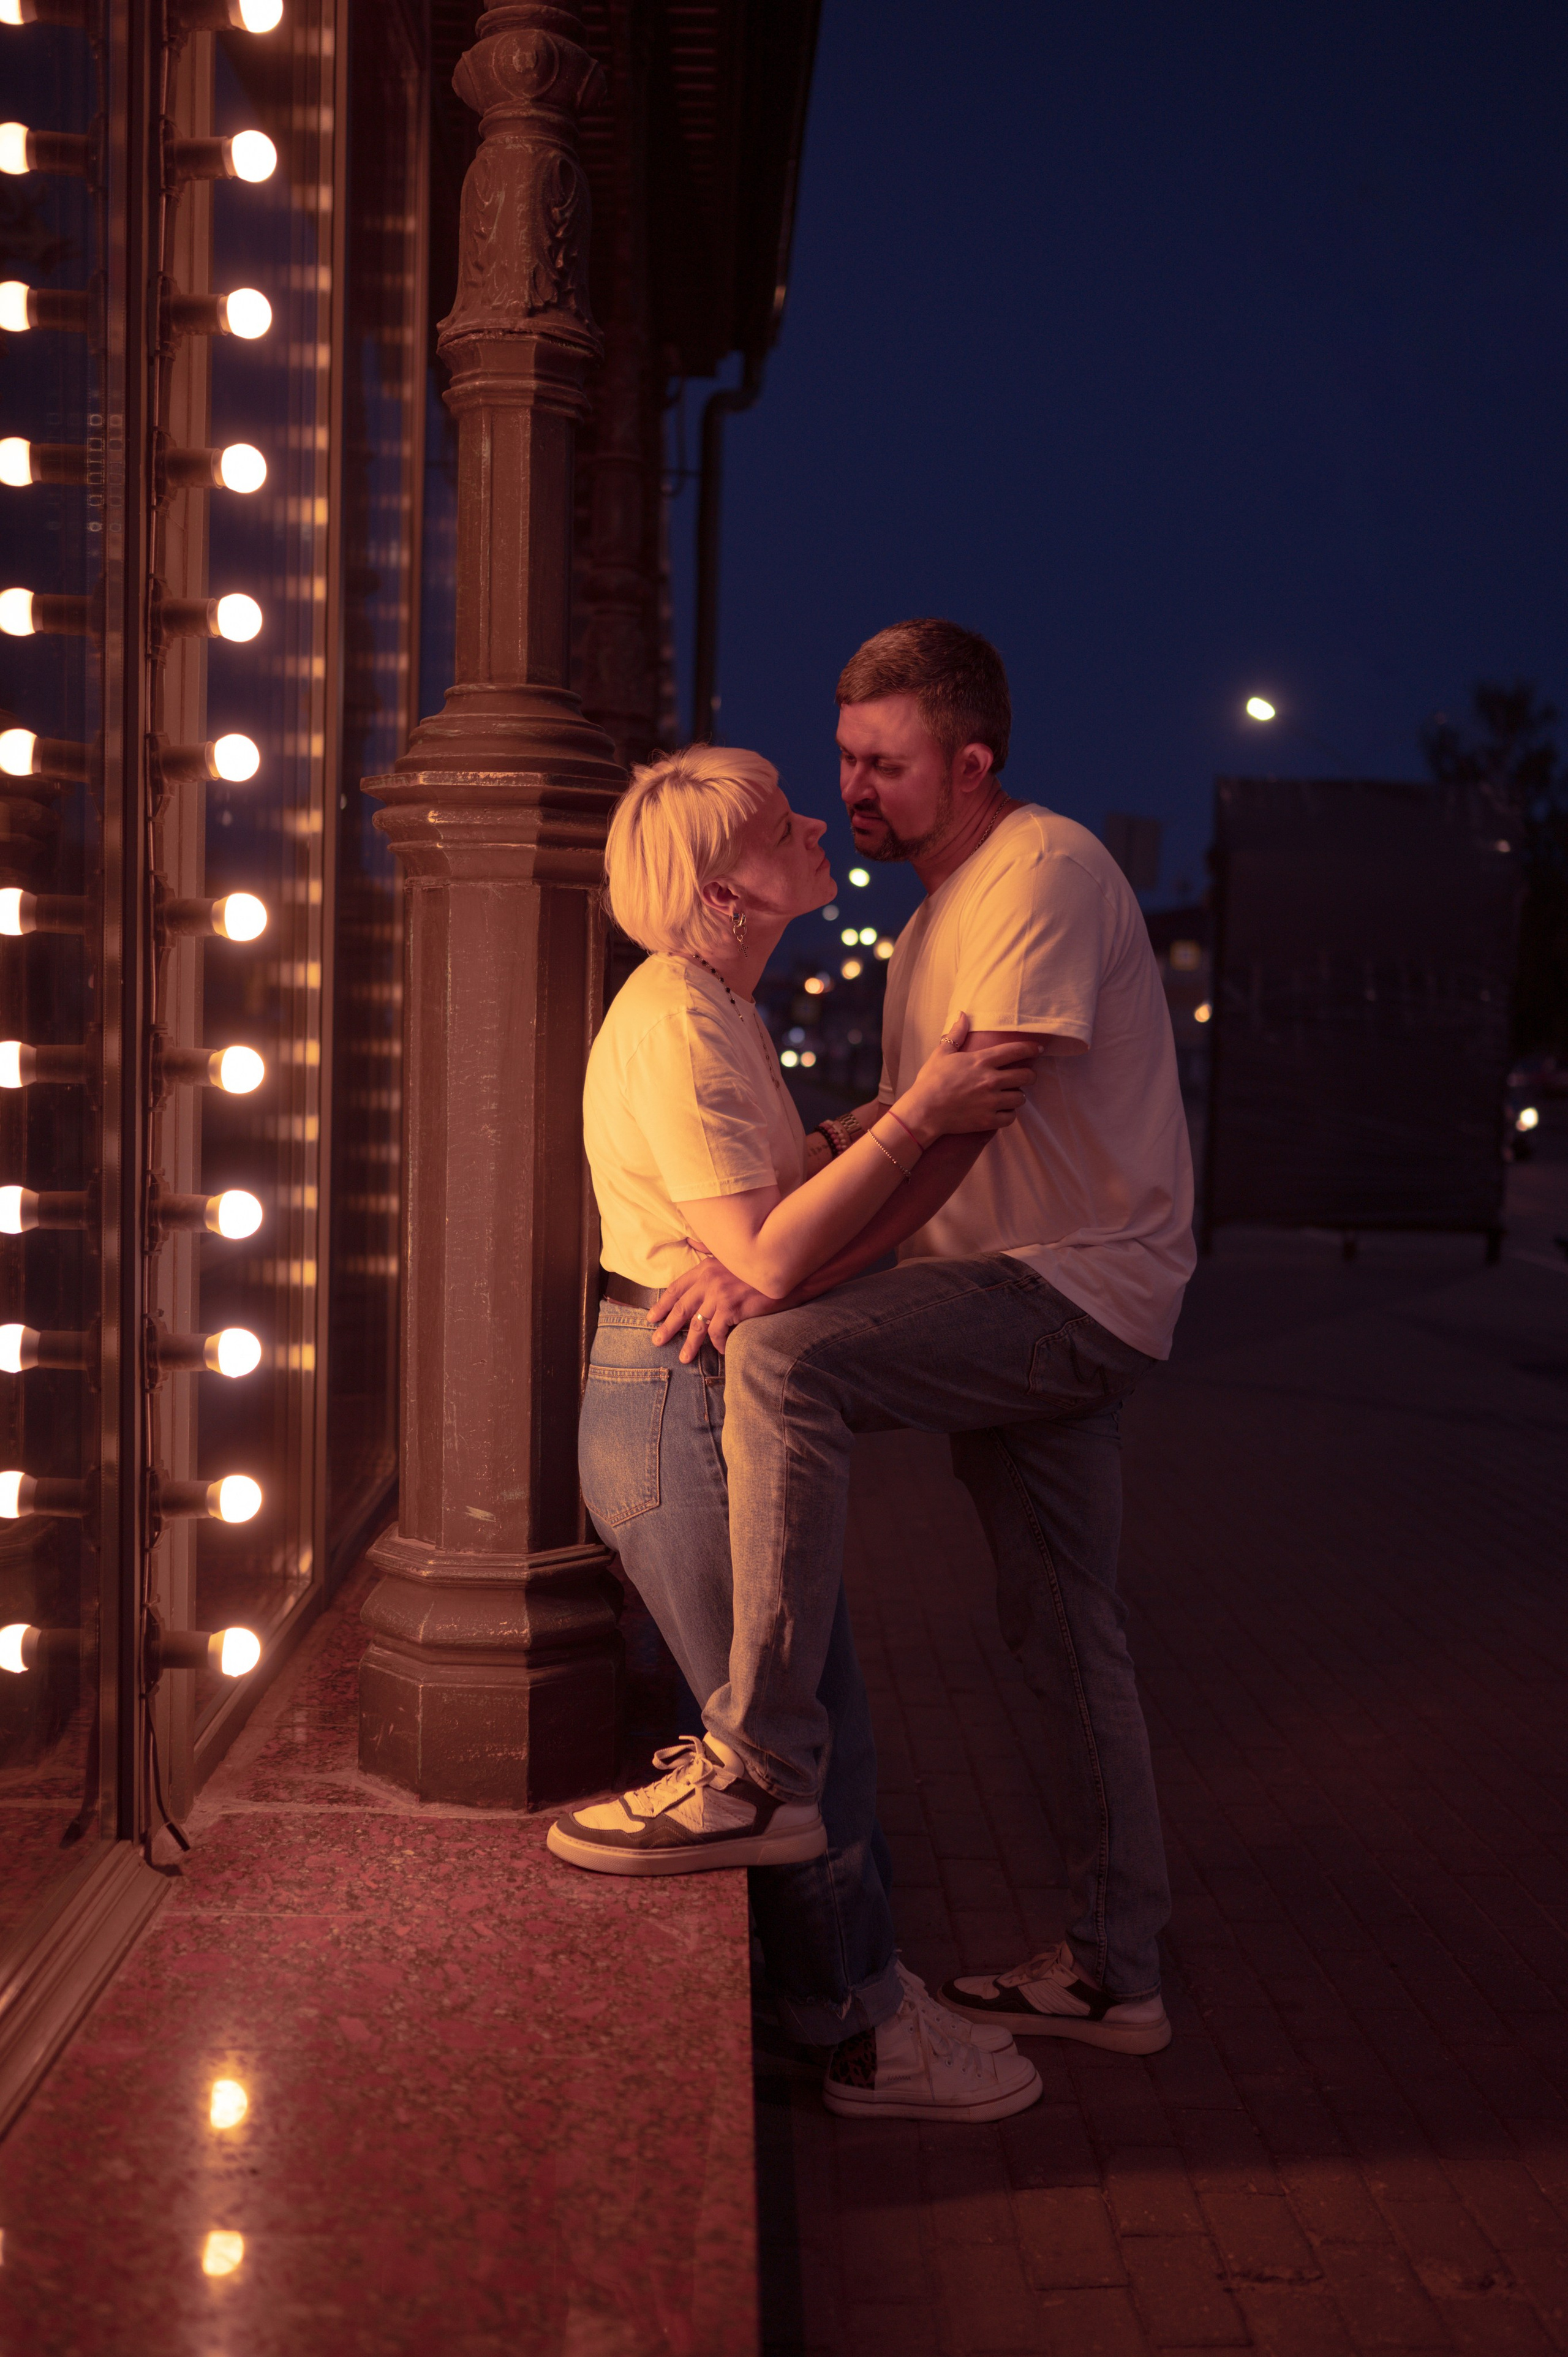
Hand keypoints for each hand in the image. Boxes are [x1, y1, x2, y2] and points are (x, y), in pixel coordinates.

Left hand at [649, 1255, 786, 1361]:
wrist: (784, 1268)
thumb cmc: (759, 1264)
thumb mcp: (730, 1252)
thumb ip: (708, 1248)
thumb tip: (689, 1239)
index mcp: (705, 1267)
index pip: (677, 1288)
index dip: (662, 1303)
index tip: (652, 1316)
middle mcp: (709, 1280)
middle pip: (681, 1308)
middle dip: (667, 1326)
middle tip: (657, 1340)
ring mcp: (719, 1294)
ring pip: (697, 1325)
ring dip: (690, 1344)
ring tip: (684, 1357)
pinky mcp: (732, 1307)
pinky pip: (718, 1332)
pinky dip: (719, 1344)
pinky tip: (722, 1350)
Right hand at [896, 1012, 1039, 1140]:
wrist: (923, 1111)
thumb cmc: (930, 1081)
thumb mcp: (942, 1053)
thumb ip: (956, 1034)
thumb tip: (962, 1015)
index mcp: (981, 1061)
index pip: (1016, 1050)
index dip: (1031, 1048)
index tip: (1037, 1049)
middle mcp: (991, 1080)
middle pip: (1026, 1076)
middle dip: (1029, 1075)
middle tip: (1026, 1076)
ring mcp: (991, 1102)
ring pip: (1021, 1098)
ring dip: (1018, 1096)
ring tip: (1011, 1095)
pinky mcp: (988, 1120)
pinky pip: (1011, 1118)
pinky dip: (1009, 1114)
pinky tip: (1003, 1111)